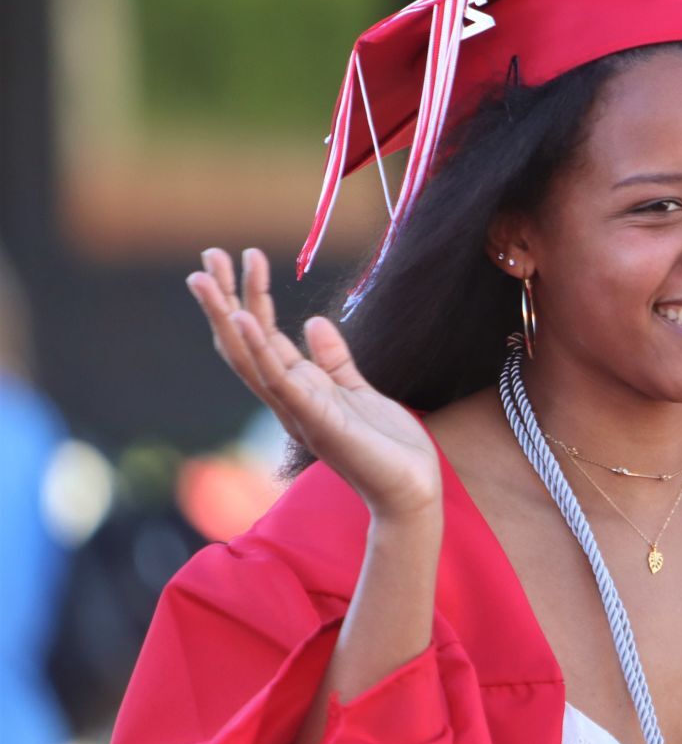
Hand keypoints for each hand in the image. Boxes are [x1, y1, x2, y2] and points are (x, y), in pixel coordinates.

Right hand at [187, 248, 441, 519]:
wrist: (411, 489)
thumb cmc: (388, 447)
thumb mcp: (360, 391)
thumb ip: (335, 360)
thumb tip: (313, 321)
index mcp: (300, 391)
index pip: (263, 338)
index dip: (250, 297)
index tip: (243, 257)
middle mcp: (289, 401)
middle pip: (244, 342)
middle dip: (224, 299)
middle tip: (207, 254)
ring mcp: (298, 411)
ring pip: (250, 357)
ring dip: (228, 315)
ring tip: (207, 278)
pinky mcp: (317, 420)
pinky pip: (280, 381)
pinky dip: (260, 349)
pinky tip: (244, 317)